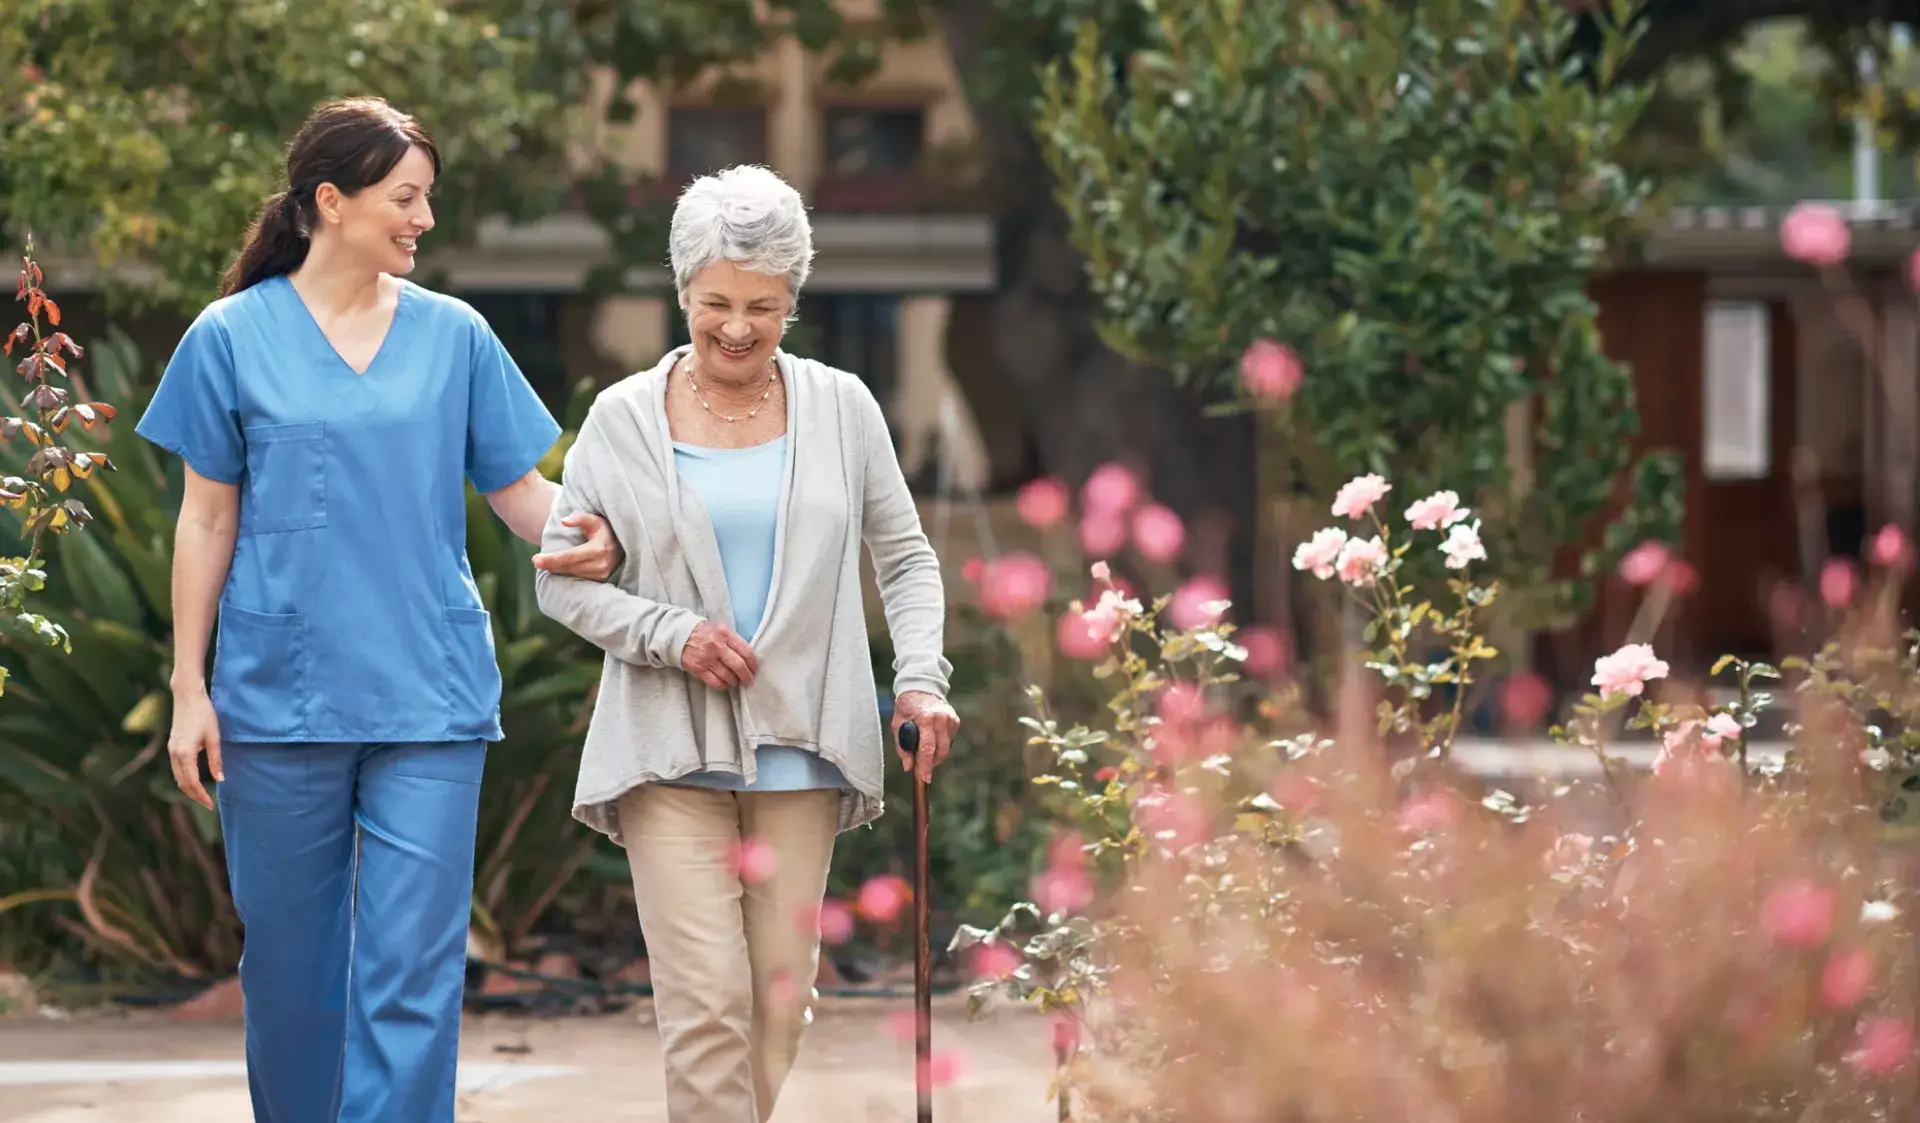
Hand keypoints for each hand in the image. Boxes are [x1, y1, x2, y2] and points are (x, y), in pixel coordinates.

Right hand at [167, 685, 222, 810]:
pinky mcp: (172, 746)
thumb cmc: (204, 714)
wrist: (187, 697)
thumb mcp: (214, 737)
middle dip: (194, 795)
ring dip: (188, 788)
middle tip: (207, 804)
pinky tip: (194, 780)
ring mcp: (171, 750)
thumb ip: (216, 760)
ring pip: (177, 776)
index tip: (210, 804)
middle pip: (182, 782)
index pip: (192, 782)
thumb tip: (220, 779)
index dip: (201, 795)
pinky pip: (176, 768)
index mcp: (185, 753)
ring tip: (202, 795)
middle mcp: (174, 754)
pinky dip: (184, 778)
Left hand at [533, 512, 622, 580]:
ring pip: (573, 575)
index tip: (535, 559)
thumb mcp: (595, 519)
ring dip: (557, 571)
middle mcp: (601, 565)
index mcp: (599, 549)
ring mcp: (602, 576)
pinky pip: (579, 579)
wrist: (623, 546)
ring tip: (544, 565)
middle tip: (535, 562)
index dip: (552, 559)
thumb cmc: (606, 531)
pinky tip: (556, 571)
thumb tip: (564, 521)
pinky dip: (566, 575)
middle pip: (569, 568)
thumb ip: (580, 517)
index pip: (570, 557)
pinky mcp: (600, 582)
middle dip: (550, 565)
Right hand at [680, 621, 758, 689]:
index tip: (754, 669)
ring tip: (736, 681)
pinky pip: (715, 682)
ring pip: (728, 676)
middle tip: (749, 680)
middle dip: (746, 675)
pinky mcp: (698, 669)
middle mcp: (717, 646)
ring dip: (735, 681)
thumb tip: (749, 656)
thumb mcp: (722, 628)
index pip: (746, 651)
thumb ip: (734, 640)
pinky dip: (723, 685)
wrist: (680, 635)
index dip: (753, 663)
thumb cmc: (706, 632)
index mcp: (725, 633)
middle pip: (738, 665)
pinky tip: (725, 684)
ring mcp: (707, 658)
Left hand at [892, 690, 958, 782]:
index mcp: (925, 718)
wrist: (921, 687)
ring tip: (924, 752)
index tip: (924, 778)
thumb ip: (903, 747)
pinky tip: (932, 738)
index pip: (927, 747)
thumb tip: (908, 767)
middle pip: (941, 750)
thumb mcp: (897, 724)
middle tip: (922, 768)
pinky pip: (949, 740)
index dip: (926, 765)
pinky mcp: (955, 720)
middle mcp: (941, 718)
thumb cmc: (906, 707)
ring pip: (946, 747)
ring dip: (936, 755)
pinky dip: (940, 745)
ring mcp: (950, 718)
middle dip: (932, 763)